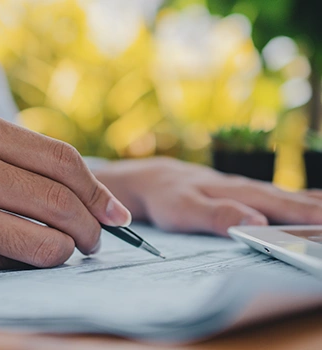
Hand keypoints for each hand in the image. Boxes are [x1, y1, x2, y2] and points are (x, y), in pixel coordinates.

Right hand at [0, 112, 130, 270]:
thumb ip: (40, 165)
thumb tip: (109, 207)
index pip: (64, 162)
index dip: (98, 192)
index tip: (117, 216)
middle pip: (58, 203)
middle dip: (90, 228)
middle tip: (96, 240)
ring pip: (40, 243)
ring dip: (65, 251)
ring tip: (68, 250)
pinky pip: (3, 265)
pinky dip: (24, 264)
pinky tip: (23, 254)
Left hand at [94, 157, 321, 235]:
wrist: (151, 181)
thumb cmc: (166, 197)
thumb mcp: (185, 209)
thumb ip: (216, 215)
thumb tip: (256, 222)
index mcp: (233, 192)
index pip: (276, 204)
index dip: (303, 214)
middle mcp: (239, 187)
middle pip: (282, 197)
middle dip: (312, 207)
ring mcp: (236, 188)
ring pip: (275, 193)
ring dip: (303, 201)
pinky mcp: (231, 191)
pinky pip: (263, 194)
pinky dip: (284, 198)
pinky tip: (294, 202)